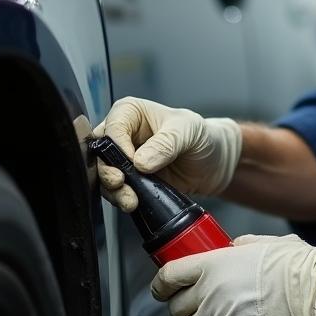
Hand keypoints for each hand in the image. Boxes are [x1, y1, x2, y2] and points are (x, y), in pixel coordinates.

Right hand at [93, 97, 241, 206]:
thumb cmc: (202, 136)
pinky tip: (133, 203)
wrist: (215, 164)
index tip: (132, 162)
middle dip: (108, 171)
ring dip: (114, 190)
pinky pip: (116, 191)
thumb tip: (141, 161)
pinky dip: (121, 198)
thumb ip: (166, 143)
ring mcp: (125, 160)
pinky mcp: (130, 181)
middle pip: (100, 152)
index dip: (118, 146)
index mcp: (131, 113)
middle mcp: (124, 135)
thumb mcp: (188, 131)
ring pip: (104, 174)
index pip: (113, 127)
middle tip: (121, 183)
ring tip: (130, 200)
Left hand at [151, 234, 315, 315]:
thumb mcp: (263, 242)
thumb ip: (239, 247)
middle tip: (199, 307)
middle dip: (185, 309)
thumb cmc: (295, 265)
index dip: (162, 285)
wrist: (314, 293)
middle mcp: (208, 292)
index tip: (164, 289)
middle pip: (175, 308)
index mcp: (212, 264)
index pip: (168, 276)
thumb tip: (231, 250)